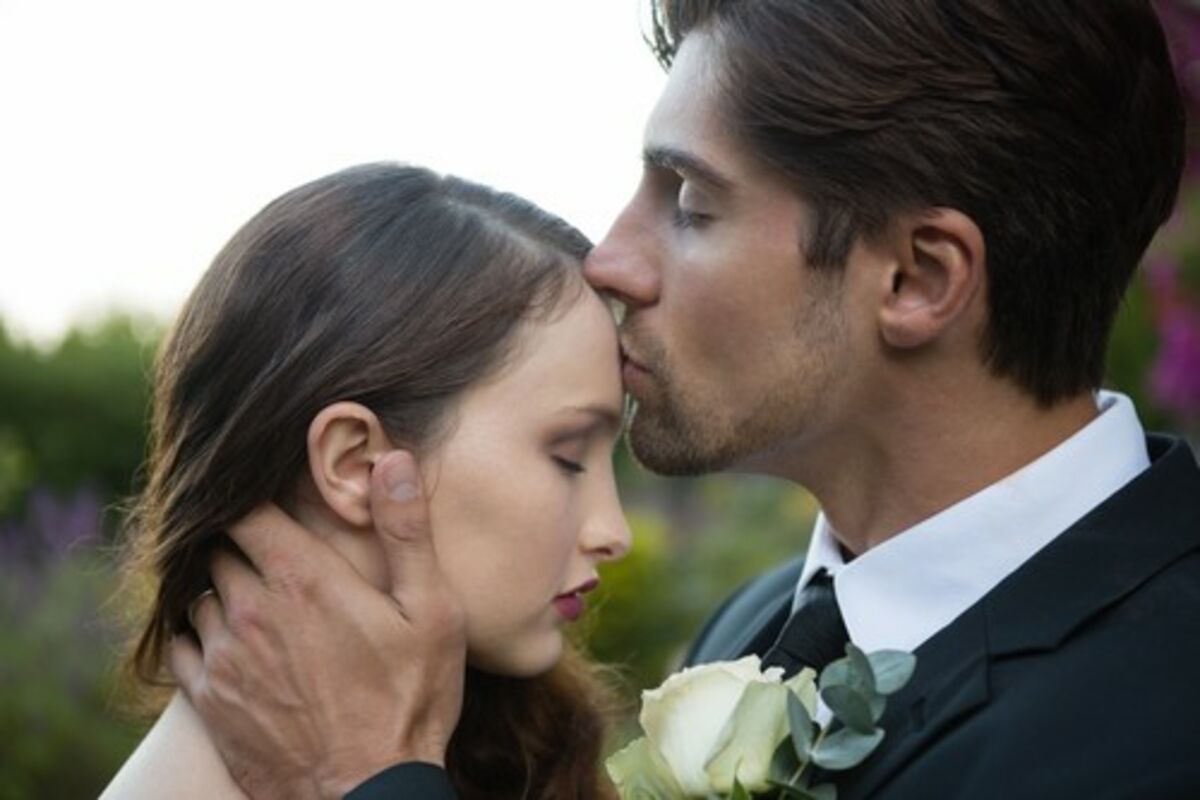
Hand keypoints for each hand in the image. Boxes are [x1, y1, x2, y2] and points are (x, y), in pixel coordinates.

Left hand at [170, 451, 466, 799]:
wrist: (367, 792)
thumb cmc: (410, 699)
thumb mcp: (432, 611)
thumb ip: (406, 531)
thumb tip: (391, 459)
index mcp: (303, 578)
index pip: (247, 509)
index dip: (254, 496)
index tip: (273, 496)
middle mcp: (251, 609)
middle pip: (220, 547)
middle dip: (242, 539)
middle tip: (272, 544)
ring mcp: (225, 656)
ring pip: (200, 593)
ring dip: (223, 586)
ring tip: (256, 594)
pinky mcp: (210, 700)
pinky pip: (185, 645)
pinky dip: (202, 632)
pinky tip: (234, 641)